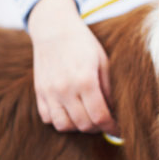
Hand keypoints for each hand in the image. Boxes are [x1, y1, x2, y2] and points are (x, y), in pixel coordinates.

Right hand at [27, 0, 119, 135]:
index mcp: (85, 80)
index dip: (112, 128)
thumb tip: (116, 112)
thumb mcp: (103, 61)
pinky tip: (72, 111)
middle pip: (83, 124)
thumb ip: (109, 88)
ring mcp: (48, 92)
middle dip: (99, 128)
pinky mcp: (38, 92)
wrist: (54, 29)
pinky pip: (48, 118)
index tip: (119, 130)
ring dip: (79, 126)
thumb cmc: (84, 44)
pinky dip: (61, 120)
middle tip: (107, 122)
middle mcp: (65, 89)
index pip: (100, 116)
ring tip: (89, 117)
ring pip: (64, 126)